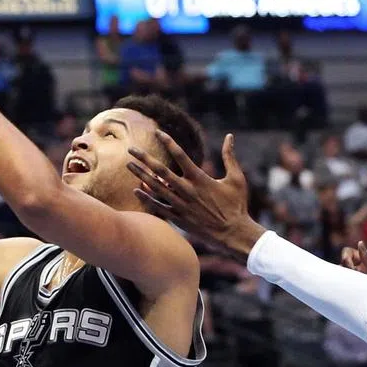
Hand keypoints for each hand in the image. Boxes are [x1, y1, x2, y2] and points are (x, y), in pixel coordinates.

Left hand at [127, 133, 264, 259]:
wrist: (234, 234)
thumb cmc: (237, 205)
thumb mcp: (237, 178)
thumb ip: (230, 156)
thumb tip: (230, 136)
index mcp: (200, 178)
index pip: (180, 155)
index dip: (168, 142)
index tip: (157, 132)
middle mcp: (187, 190)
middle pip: (161, 171)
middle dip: (144, 158)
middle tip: (131, 148)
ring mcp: (181, 205)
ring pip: (156, 188)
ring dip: (141, 175)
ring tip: (129, 165)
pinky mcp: (179, 218)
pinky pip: (159, 207)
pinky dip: (147, 199)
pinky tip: (136, 190)